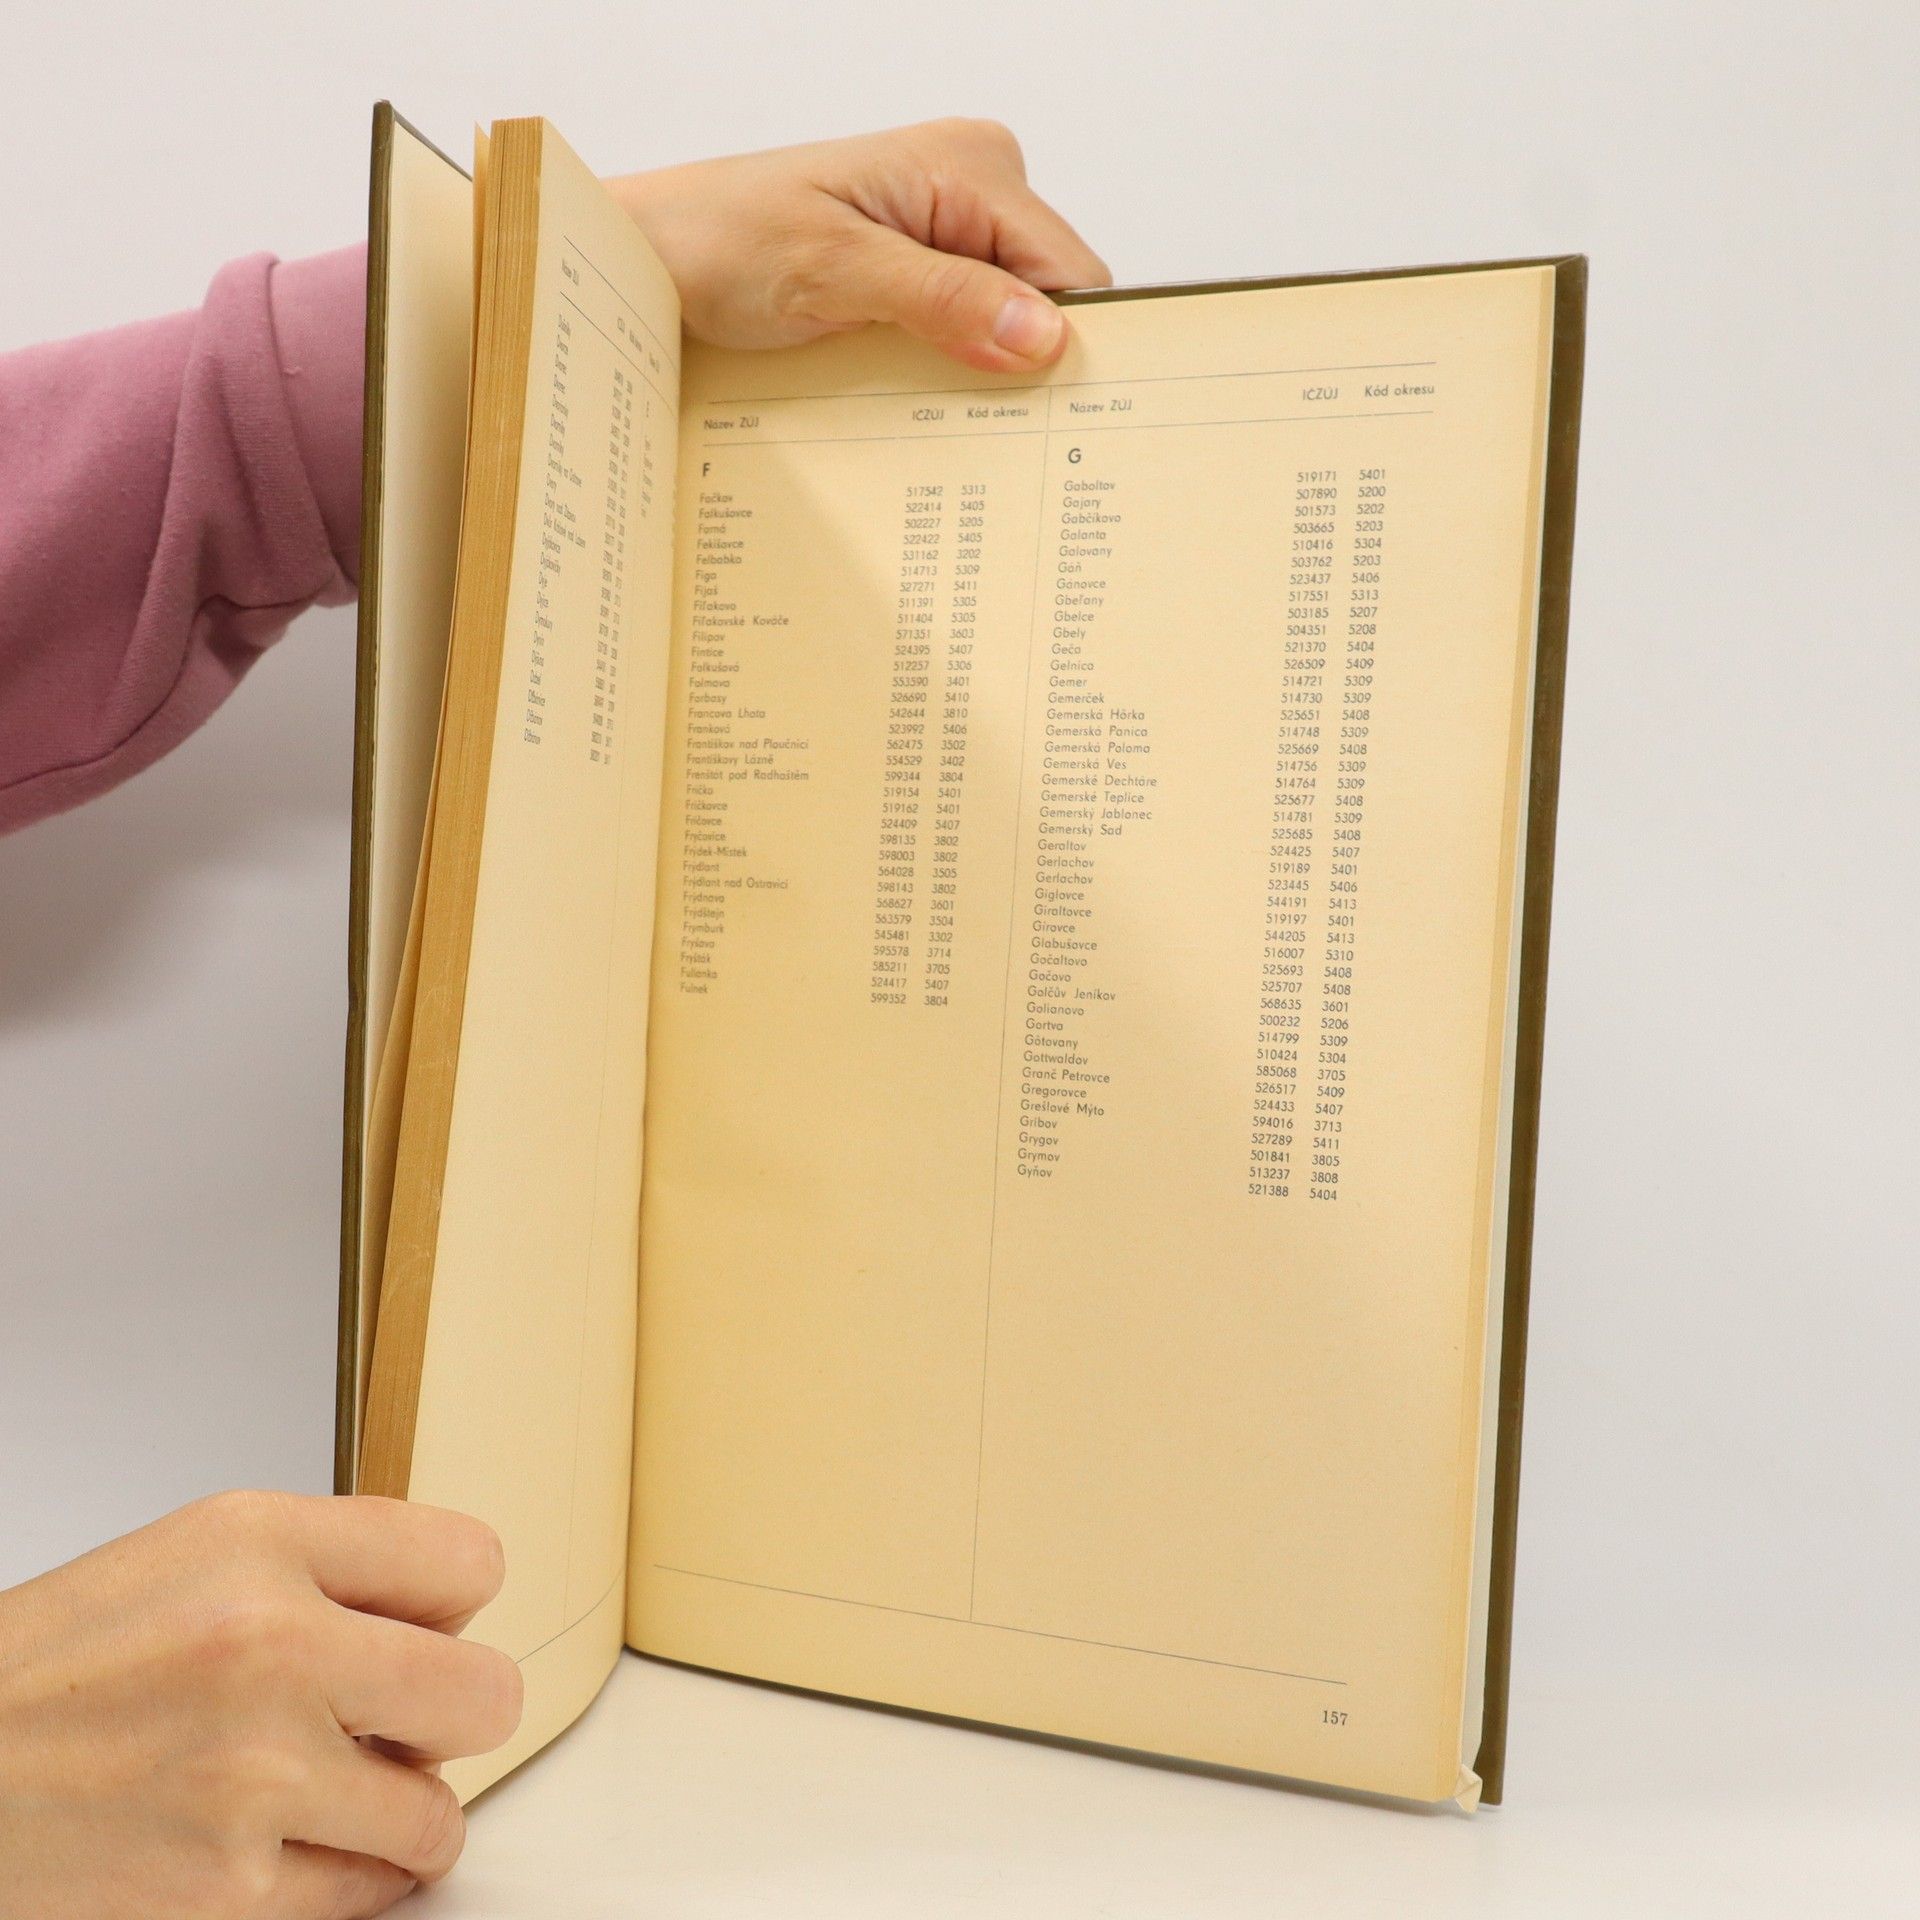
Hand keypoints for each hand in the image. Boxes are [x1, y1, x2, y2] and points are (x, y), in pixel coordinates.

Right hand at [0, 1490, 520, 1918]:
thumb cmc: (58, 1669)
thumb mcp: (197, 1554)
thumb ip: (333, 1566)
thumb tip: (452, 1619)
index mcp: (260, 1544)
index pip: (469, 1563)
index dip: (454, 1608)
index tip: (428, 1631)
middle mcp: (269, 1646)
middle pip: (487, 1694)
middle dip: (452, 1716)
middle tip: (399, 1724)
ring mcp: (255, 1776)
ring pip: (437, 1814)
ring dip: (398, 1811)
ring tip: (331, 1792)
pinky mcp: (229, 1894)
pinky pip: (369, 1893)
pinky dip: (342, 1877)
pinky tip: (282, 1843)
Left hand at [608, 117, 1111, 373]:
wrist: (652, 255)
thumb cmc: (720, 240)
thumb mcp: (834, 270)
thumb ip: (944, 299)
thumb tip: (1043, 335)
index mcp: (970, 166)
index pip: (1071, 272)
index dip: (1070, 348)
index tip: (1052, 421)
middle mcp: (974, 187)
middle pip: (1051, 301)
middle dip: (1027, 367)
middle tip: (988, 435)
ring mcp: (951, 233)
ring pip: (1014, 325)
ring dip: (987, 376)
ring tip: (942, 414)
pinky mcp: (923, 273)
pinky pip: (972, 331)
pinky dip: (956, 372)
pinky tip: (924, 400)